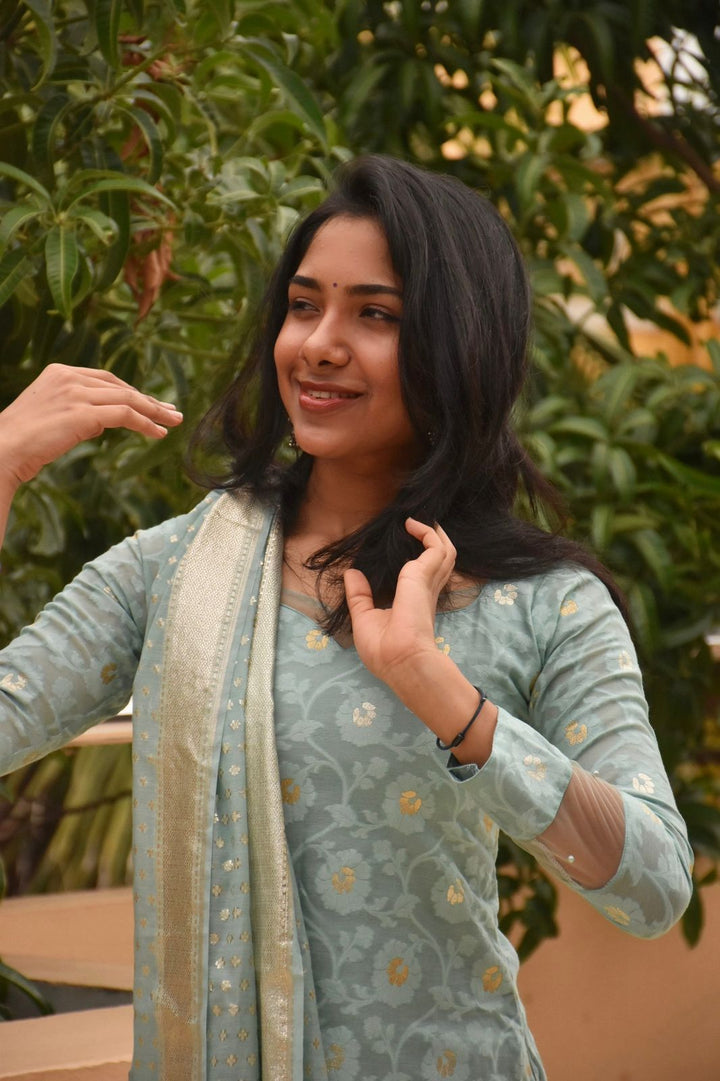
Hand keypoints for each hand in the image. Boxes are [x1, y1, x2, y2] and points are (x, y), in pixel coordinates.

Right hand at [0, 363, 182, 489]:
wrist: (3, 450)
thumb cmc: (22, 441)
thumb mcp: (49, 415)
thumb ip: (74, 410)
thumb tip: (99, 420)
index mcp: (59, 372)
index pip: (106, 379)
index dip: (132, 392)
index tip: (151, 403)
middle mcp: (69, 377)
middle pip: (121, 386)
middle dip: (150, 400)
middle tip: (172, 411)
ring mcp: (76, 394)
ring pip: (128, 399)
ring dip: (155, 411)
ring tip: (174, 421)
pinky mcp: (84, 414)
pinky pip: (126, 415)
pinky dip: (146, 424)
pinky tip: (159, 433)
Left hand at [343, 517, 455, 686]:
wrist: (400, 661)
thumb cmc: (385, 651)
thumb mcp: (365, 619)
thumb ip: (360, 595)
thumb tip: (351, 573)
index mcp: (416, 604)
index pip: (425, 577)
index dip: (422, 561)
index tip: (408, 546)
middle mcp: (427, 591)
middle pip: (441, 560)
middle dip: (434, 541)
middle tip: (419, 528)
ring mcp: (428, 582)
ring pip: (445, 551)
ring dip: (435, 533)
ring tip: (418, 522)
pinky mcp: (424, 574)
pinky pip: (434, 546)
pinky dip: (426, 532)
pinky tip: (410, 525)